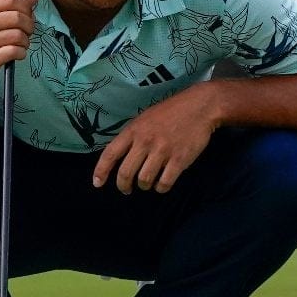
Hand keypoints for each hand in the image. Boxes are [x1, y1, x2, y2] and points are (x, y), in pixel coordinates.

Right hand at [0, 0, 38, 91]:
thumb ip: (12, 7)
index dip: (25, 6)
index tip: (27, 16)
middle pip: (17, 17)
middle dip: (29, 25)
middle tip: (27, 32)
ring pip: (17, 35)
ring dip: (26, 41)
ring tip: (21, 45)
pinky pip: (14, 51)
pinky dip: (21, 53)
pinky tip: (17, 54)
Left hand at [92, 85, 218, 193]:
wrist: (199, 107)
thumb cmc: (170, 112)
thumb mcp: (145, 118)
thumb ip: (132, 136)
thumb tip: (120, 157)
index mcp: (134, 130)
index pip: (111, 153)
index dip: (101, 171)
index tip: (97, 183)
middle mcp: (145, 141)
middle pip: (126, 173)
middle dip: (123, 186)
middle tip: (126, 189)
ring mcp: (163, 151)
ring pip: (144, 181)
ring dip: (144, 186)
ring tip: (148, 182)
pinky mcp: (179, 160)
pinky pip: (164, 183)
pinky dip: (161, 188)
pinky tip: (162, 183)